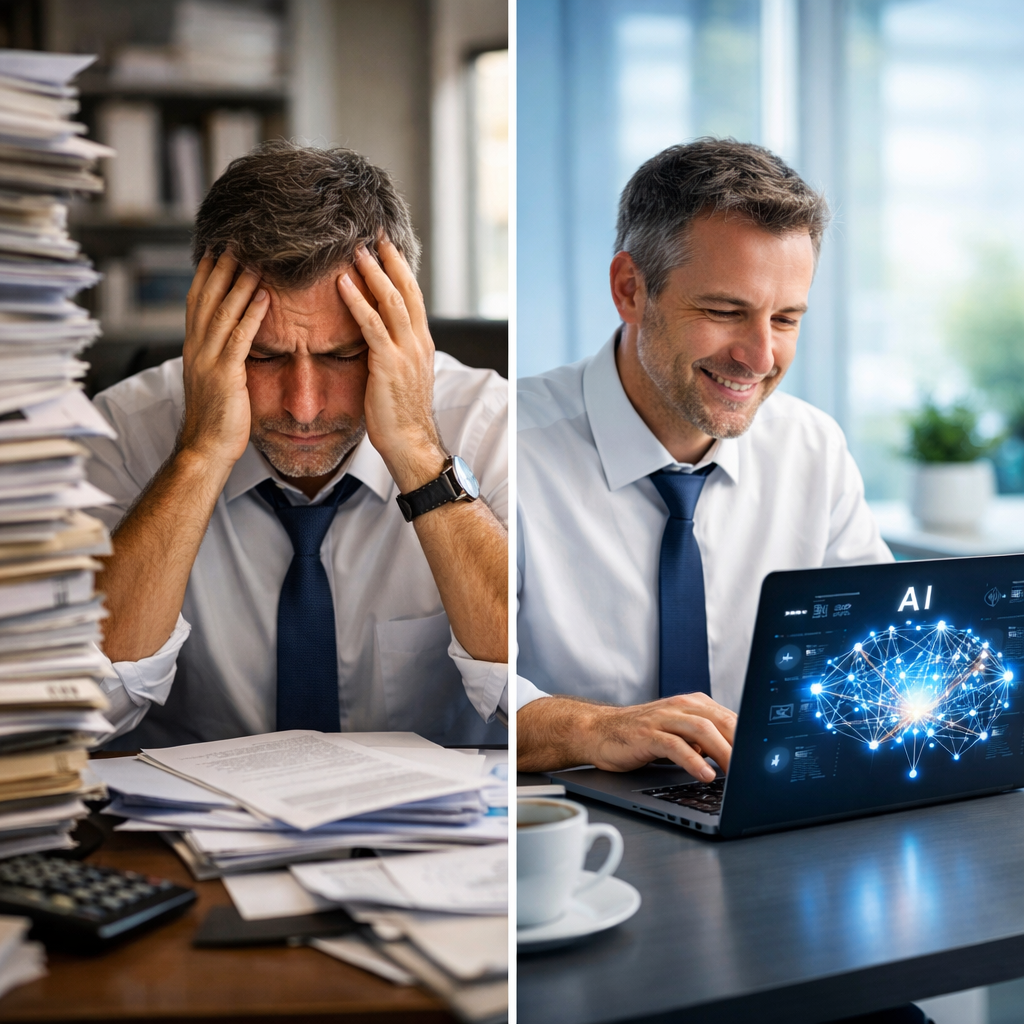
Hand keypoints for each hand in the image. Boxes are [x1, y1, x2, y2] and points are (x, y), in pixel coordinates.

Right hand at [179, 251, 269, 474]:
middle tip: (235, 240)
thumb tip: (230, 339)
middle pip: (207, 298)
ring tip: (254, 259)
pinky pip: (239, 338)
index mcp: (193, 348)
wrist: (205, 449)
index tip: (218, 248)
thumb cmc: (216, 418)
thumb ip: (220, 355)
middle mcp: (196, 348)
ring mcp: (208, 360)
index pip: (197, 301)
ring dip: (239, 283)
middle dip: (221, 267)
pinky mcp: (225, 375)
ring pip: (222, 312)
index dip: (207, 273)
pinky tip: (265, 296)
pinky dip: (252, 315)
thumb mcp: (215, 380)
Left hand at [336, 239, 444, 492]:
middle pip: (406, 289)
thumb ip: (393, 354)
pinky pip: (372, 325)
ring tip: (355, 249)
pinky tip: (342, 283)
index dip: (399, 269)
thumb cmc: (400, 417)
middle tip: (373, 234)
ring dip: (372, 271)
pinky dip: (357, 301)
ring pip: (391, 300)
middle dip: (389, 259)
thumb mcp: (400, 378)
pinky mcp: (389, 364)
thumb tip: (377, 340)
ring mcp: (406, 352)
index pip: (412, 296)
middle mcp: (418, 343)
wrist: (410, 443)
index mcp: (421, 344)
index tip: (384, 247)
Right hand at [517, 693, 736, 776]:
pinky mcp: (647, 734)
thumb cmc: (642, 736)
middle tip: (756, 769)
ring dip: (723, 752)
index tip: (766, 758)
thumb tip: (738, 761)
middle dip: (742, 746)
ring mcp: (663, 718)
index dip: (750, 738)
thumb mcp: (679, 735)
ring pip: (702, 730)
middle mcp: (680, 706)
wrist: (599, 731)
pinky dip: (693, 760)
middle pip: (721, 721)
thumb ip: (705, 742)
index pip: (731, 718)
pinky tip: (705, 774)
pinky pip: (675, 746)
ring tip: (736, 773)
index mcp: (693, 704)